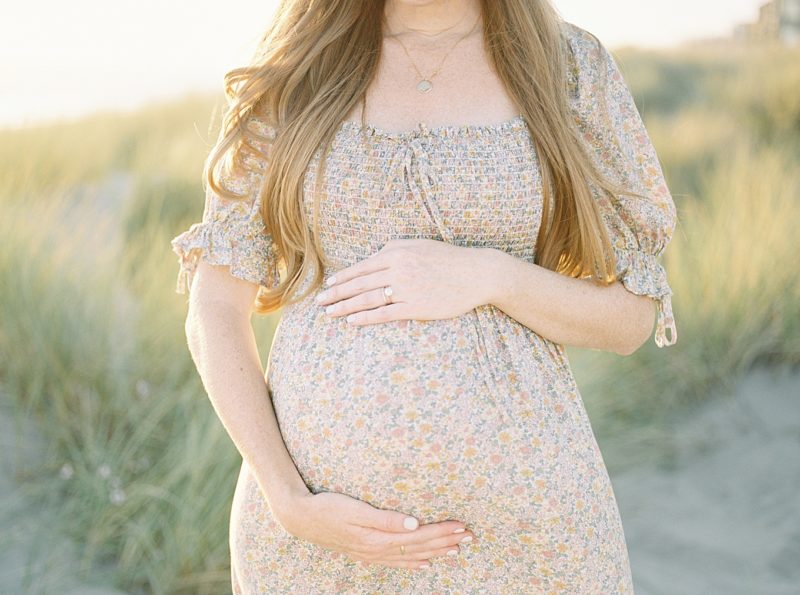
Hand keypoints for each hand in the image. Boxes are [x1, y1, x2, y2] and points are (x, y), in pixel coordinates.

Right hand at [275, 490, 475, 570]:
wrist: (300, 518)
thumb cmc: (327, 508)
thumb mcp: (356, 510)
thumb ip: (385, 519)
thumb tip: (415, 524)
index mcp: (379, 537)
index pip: (419, 535)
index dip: (442, 531)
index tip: (462, 526)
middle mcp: (378, 549)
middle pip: (419, 546)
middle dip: (446, 541)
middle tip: (470, 536)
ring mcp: (372, 553)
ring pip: (411, 555)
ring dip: (435, 552)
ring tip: (456, 549)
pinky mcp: (366, 552)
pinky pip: (396, 561)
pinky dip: (414, 561)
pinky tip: (425, 562)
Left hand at [315, 238, 496, 325]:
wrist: (477, 273)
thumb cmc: (448, 259)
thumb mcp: (419, 245)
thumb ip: (395, 250)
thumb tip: (373, 257)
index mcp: (397, 252)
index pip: (362, 266)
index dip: (342, 277)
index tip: (329, 284)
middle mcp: (398, 269)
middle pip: (359, 283)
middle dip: (336, 294)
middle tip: (319, 302)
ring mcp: (406, 289)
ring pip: (368, 299)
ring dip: (345, 307)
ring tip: (330, 313)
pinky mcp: (416, 307)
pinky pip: (385, 314)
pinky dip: (366, 318)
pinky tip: (352, 321)